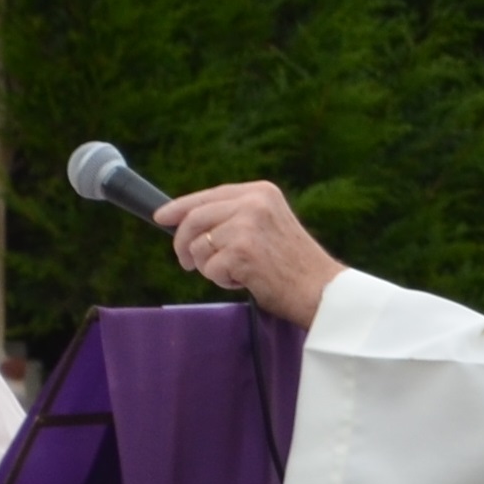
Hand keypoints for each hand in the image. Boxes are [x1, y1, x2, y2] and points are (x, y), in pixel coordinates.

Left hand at [157, 181, 344, 328]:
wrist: (322, 291)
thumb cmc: (295, 266)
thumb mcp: (270, 225)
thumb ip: (236, 218)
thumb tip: (189, 225)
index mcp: (261, 192)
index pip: (209, 195)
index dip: (180, 207)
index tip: (161, 217)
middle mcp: (254, 203)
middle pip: (195, 219)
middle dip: (183, 243)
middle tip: (186, 263)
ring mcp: (247, 226)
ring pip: (199, 246)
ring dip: (210, 267)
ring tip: (239, 273)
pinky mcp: (242, 251)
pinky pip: (210, 268)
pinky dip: (222, 281)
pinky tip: (246, 281)